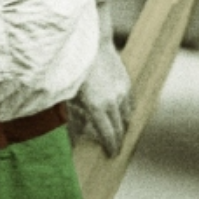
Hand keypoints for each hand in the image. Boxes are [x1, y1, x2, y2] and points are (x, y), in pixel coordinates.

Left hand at [71, 37, 132, 155]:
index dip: (111, 147)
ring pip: (128, 116)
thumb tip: (79, 130)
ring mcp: (121, 91)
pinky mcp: (126, 82)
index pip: (108, 134)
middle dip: (119, 141)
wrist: (91, 42)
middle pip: (120, 128)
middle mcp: (112, 101)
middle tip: (116, 151)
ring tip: (120, 136)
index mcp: (96, 106)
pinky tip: (123, 117)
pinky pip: (130, 104)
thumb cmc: (72, 69)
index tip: (112, 156)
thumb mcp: (67, 94)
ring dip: (124, 127)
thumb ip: (74, 113)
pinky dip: (127, 113)